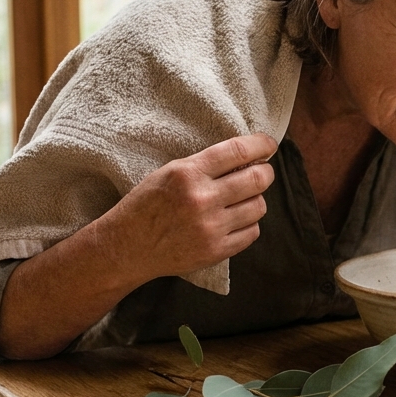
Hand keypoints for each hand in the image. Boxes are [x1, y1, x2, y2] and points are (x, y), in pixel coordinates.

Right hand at [96, 134, 277, 280]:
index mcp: (188, 173)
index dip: (261, 145)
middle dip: (265, 172)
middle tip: (262, 172)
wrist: (126, 247)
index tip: (269, 144)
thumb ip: (206, 164)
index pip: (238, 151)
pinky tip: (234, 220)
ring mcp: (211, 227)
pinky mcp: (216, 251)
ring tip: (242, 198)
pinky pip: (252, 232)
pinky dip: (248, 224)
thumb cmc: (147, 204)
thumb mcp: (170, 172)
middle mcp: (202, 199)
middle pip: (257, 178)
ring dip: (255, 199)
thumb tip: (248, 156)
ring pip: (258, 206)